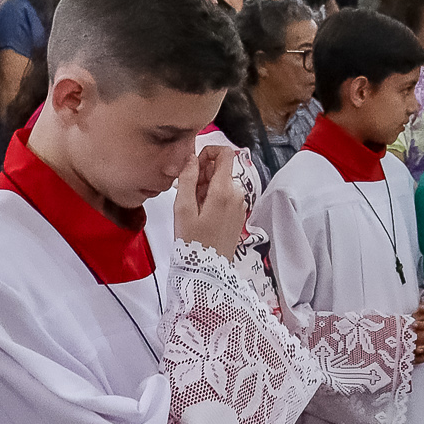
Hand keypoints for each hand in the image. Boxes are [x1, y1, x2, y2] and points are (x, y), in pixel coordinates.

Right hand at [174, 142, 249, 261]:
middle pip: (221, 169)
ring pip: (222, 183)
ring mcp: (240, 205)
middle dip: (203, 174)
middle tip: (187, 193)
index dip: (208, 152)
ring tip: (192, 208)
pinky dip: (212, 198)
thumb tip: (191, 157)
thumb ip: (187, 178)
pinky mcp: (238, 214)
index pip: (225, 153)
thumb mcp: (183, 209)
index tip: (194, 165)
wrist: (207, 270)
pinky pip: (226, 196)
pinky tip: (201, 215)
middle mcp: (237, 194)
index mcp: (224, 190)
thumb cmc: (193, 243)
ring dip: (206, 188)